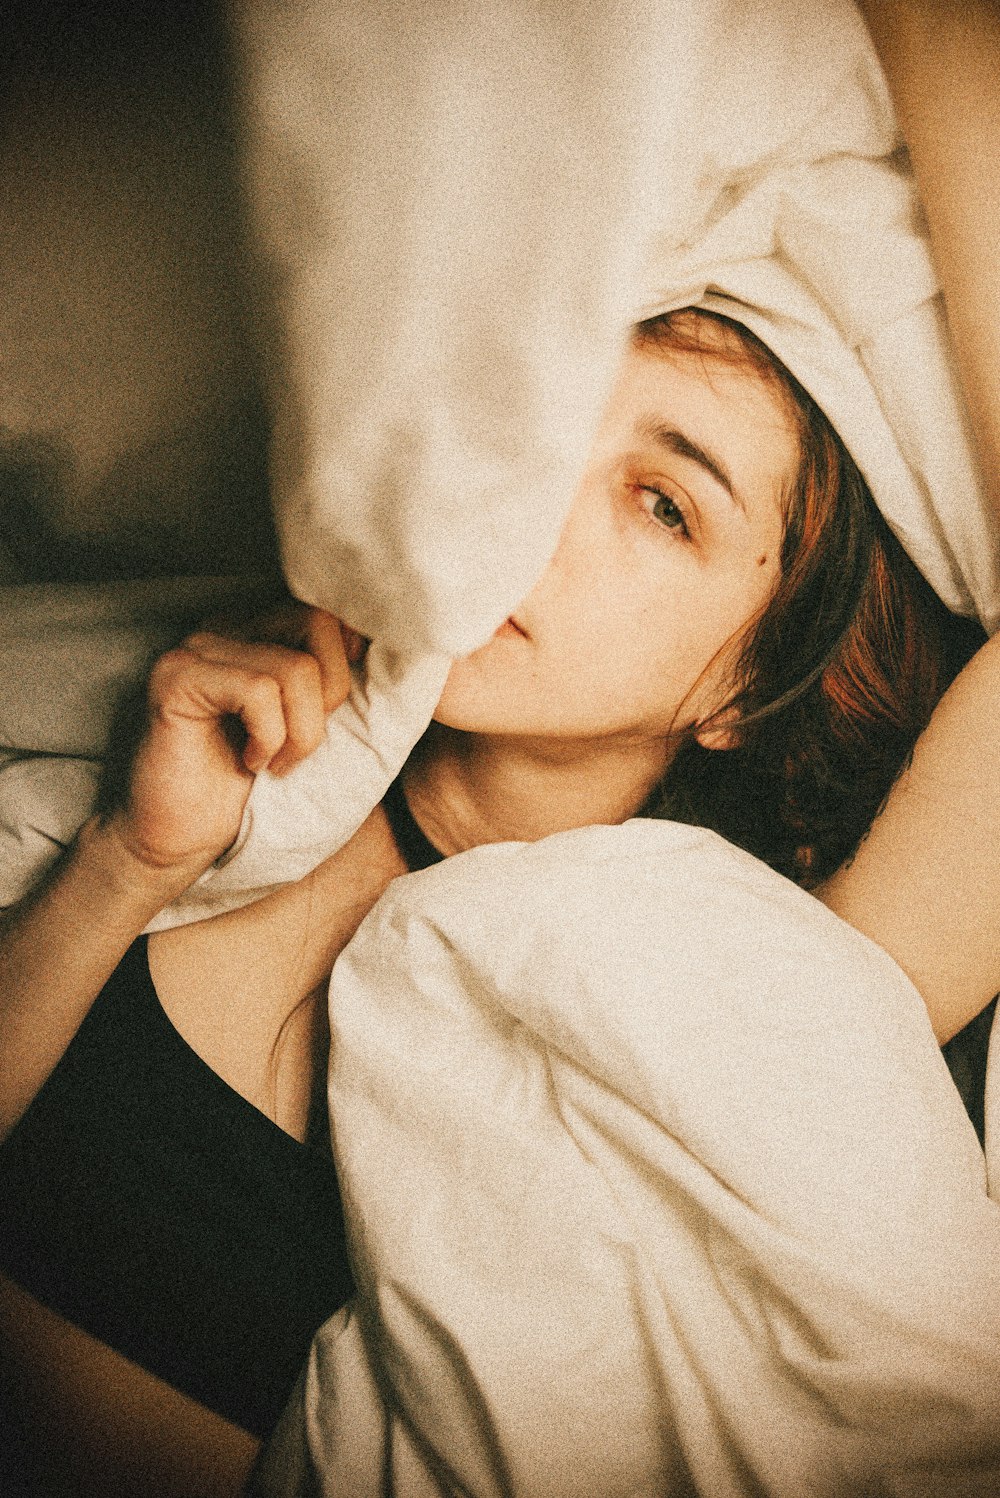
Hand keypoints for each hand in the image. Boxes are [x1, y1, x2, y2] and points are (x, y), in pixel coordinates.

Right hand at [104, 606, 360, 880]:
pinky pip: (258, 691)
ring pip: (295, 668)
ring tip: (274, 763)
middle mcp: (226, 627)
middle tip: (302, 746)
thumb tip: (375, 646)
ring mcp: (198, 648)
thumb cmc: (246, 791)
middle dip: (332, 693)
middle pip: (316, 623)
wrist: (177, 840)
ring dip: (302, 732)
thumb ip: (329, 681)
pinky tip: (250, 763)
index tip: (340, 709)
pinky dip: (269, 737)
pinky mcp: (178, 677)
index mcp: (257, 632)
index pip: (324, 608)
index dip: (349, 653)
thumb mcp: (306, 727)